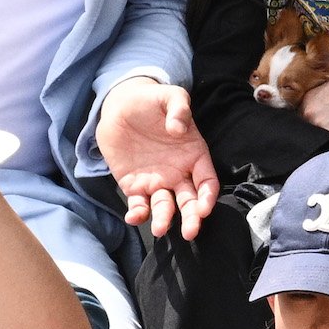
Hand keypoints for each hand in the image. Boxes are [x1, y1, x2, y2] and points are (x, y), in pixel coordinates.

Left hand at [96, 77, 218, 240]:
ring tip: (160, 229)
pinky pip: (138, 205)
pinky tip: (134, 216)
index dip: (208, 196)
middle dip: (192, 218)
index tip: (203, 208)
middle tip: (189, 232)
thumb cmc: (151, 100)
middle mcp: (178, 173)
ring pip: (165, 207)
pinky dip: (137, 214)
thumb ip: (179, 108)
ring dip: (164, 219)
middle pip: (190, 202)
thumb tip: (178, 129)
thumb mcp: (169, 96)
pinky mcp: (135, 186)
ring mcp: (157, 181)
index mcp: (193, 155)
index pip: (207, 181)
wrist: (120, 105)